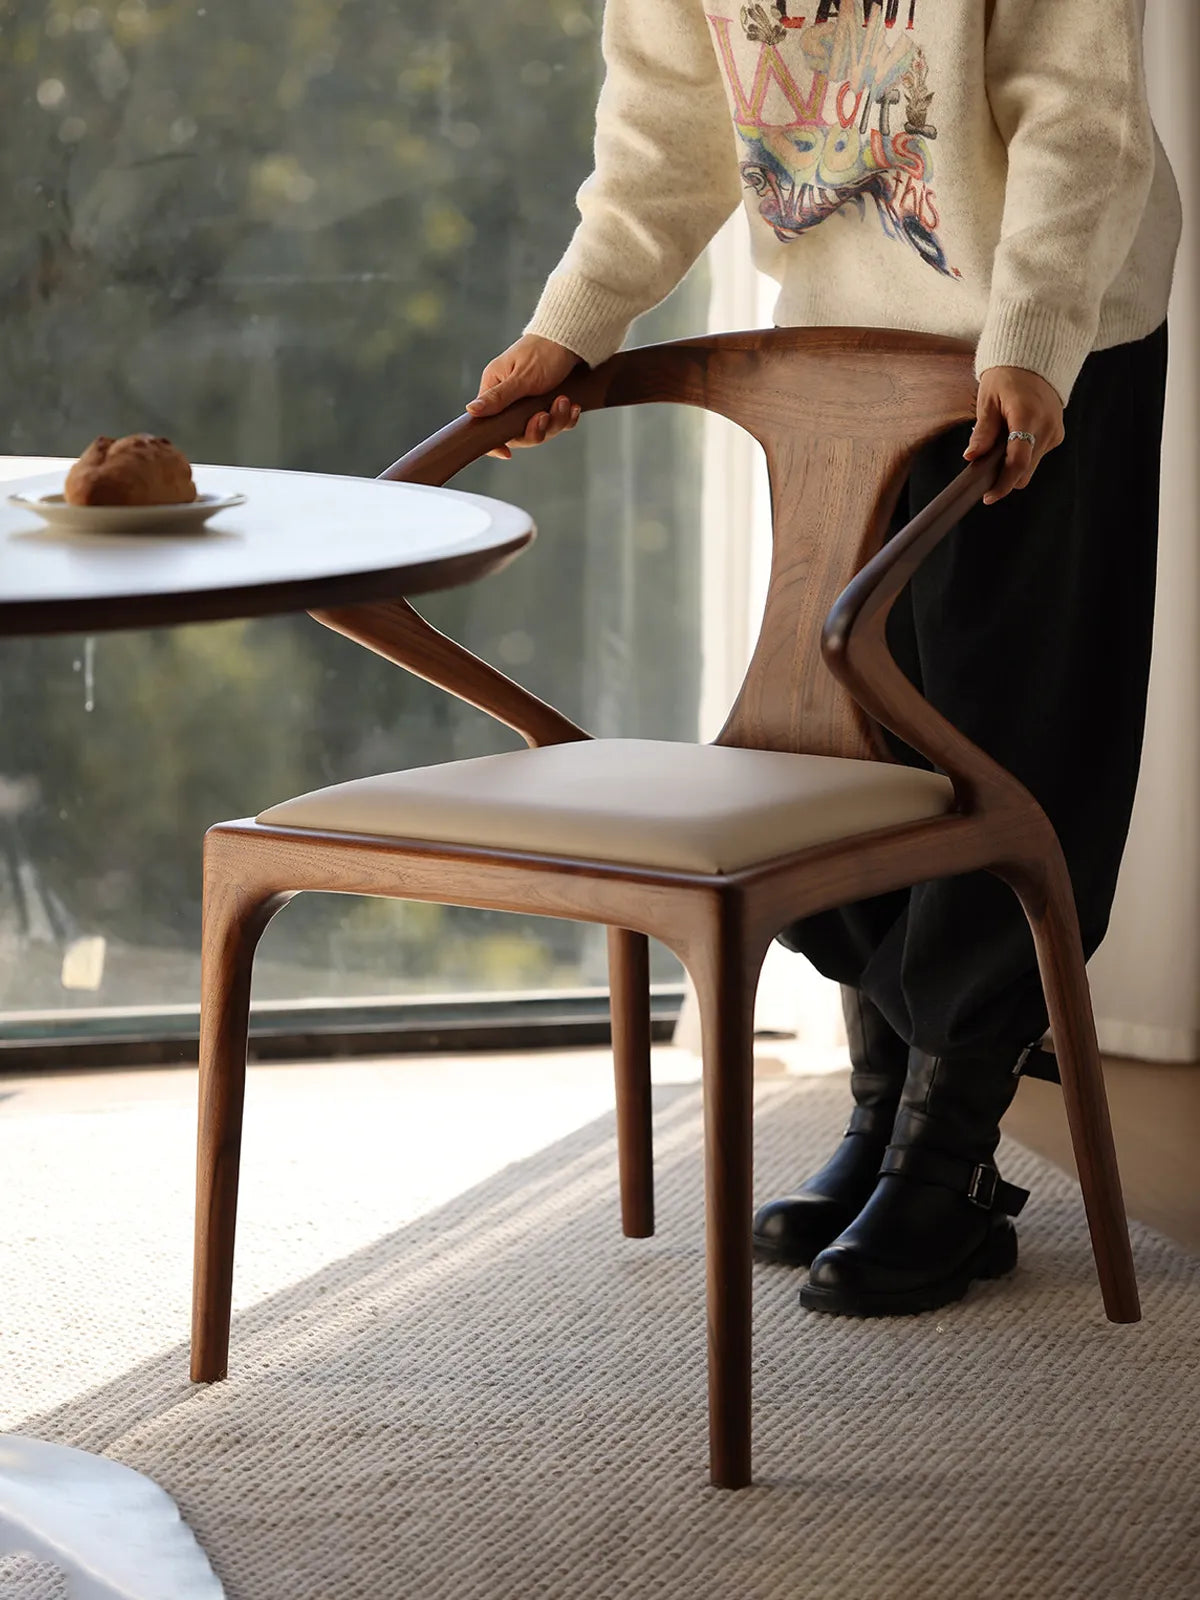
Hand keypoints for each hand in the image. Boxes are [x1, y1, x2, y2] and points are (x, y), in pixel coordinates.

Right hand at [465, 334, 582, 459]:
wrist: (572, 337)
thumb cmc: (542, 352)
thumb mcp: (520, 378)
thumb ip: (498, 398)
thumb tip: (471, 411)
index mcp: (495, 389)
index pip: (488, 424)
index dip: (496, 442)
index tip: (507, 452)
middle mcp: (511, 398)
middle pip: (518, 432)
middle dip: (536, 429)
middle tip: (546, 415)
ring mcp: (531, 402)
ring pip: (541, 428)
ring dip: (555, 420)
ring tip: (564, 402)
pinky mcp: (550, 402)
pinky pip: (557, 422)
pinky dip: (566, 417)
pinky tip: (573, 407)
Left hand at [964, 366, 1065, 504]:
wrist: (1036, 360)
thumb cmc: (1007, 376)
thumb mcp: (988, 400)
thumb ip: (983, 431)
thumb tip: (972, 456)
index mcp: (1027, 416)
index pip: (1018, 461)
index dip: (1002, 483)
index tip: (988, 496)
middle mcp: (1046, 427)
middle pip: (1024, 470)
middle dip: (1004, 475)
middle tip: (984, 467)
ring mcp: (1055, 432)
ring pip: (1030, 466)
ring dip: (1012, 465)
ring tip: (999, 443)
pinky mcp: (1057, 435)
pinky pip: (1036, 456)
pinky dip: (1022, 454)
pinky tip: (1012, 438)